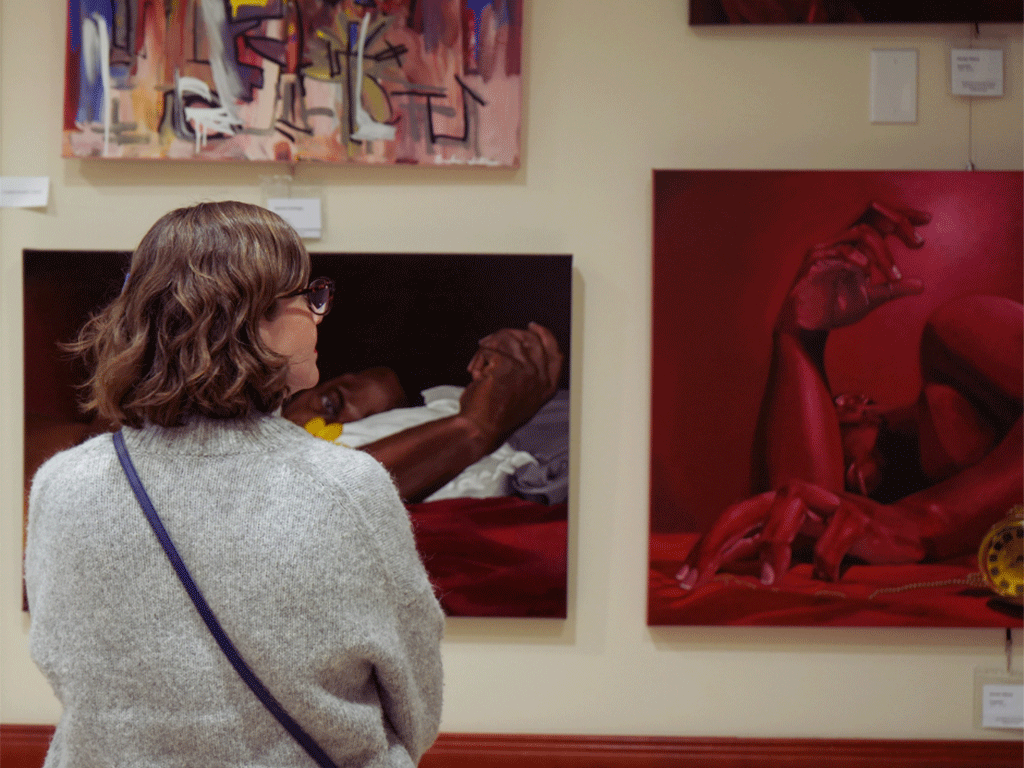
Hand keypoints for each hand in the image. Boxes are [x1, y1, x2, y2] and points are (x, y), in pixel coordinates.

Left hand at [459, 322, 562, 447]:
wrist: (480, 429)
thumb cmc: (495, 418)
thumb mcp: (523, 399)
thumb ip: (528, 376)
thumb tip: (519, 348)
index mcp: (546, 387)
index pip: (554, 352)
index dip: (544, 335)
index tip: (533, 327)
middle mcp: (538, 377)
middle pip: (529, 339)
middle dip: (506, 336)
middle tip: (490, 343)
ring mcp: (524, 370)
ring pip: (507, 339)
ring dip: (488, 347)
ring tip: (480, 363)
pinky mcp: (505, 365)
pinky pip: (489, 349)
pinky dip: (478, 358)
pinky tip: (475, 372)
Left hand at [676, 480, 927, 589]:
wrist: (903, 532)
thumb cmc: (841, 541)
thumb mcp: (795, 547)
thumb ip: (758, 550)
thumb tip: (714, 568)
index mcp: (775, 505)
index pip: (729, 521)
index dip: (705, 547)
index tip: (684, 579)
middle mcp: (794, 496)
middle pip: (745, 510)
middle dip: (718, 542)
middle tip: (700, 576)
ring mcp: (827, 502)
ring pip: (787, 509)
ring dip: (774, 544)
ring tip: (766, 580)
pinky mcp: (859, 515)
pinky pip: (836, 536)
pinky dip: (828, 562)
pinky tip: (828, 581)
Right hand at [777, 202, 929, 332]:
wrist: (810, 325)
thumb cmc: (835, 308)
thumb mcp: (873, 298)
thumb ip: (894, 288)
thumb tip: (922, 285)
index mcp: (855, 246)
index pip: (879, 218)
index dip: (903, 215)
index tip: (927, 219)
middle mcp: (842, 241)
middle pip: (871, 212)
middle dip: (898, 221)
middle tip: (917, 242)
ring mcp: (827, 248)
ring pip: (861, 231)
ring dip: (883, 253)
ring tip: (893, 275)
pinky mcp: (815, 260)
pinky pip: (841, 249)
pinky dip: (858, 258)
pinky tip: (868, 273)